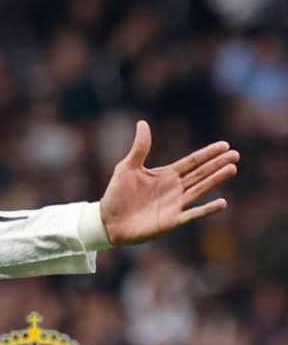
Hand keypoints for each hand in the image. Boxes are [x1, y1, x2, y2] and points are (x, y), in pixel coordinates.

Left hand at [99, 120, 237, 246]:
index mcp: (166, 175)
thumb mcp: (127, 167)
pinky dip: (207, 209)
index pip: (192, 162)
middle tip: (236, 155)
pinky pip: (192, 214)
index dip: (207, 154)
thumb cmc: (116, 195)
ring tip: (232, 169)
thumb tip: (143, 122)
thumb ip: (139, 148)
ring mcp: (174, 205)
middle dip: (217, 164)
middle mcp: (174, 189)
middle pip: (200, 174)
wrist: (107, 222)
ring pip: (200, 190)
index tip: (225, 145)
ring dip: (216, 180)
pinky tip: (222, 203)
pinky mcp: (171, 221)